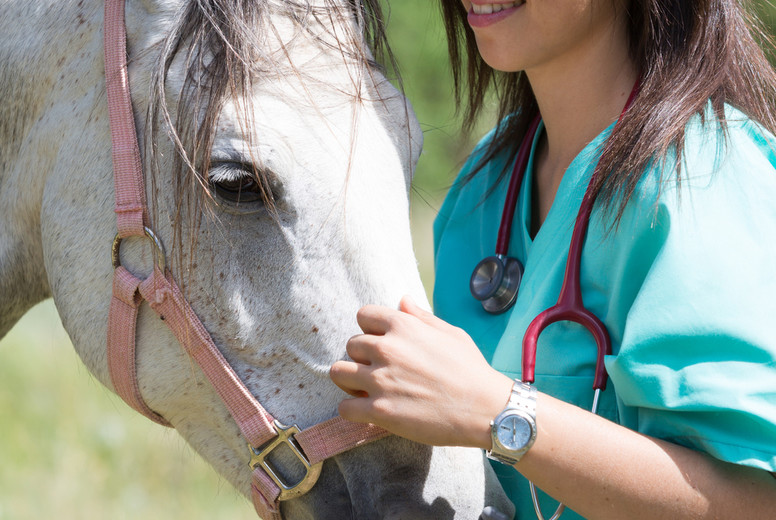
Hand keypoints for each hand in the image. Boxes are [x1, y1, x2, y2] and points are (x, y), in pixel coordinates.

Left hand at [330, 295, 512, 448]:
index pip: (363, 314)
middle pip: (350, 344)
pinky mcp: (379, 410)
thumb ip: (421, 317)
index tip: (381, 343)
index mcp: (403, 326)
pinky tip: (368, 411)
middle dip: (362, 357)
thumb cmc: (471, 370)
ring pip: (338, 372)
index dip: (371, 329)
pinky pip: (344, 407)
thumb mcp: (450, 333)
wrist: (485, 409)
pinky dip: (353, 410)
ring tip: (365, 389)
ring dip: (349, 381)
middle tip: (378, 371)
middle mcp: (387, 349)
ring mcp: (380, 380)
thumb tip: (402, 301)